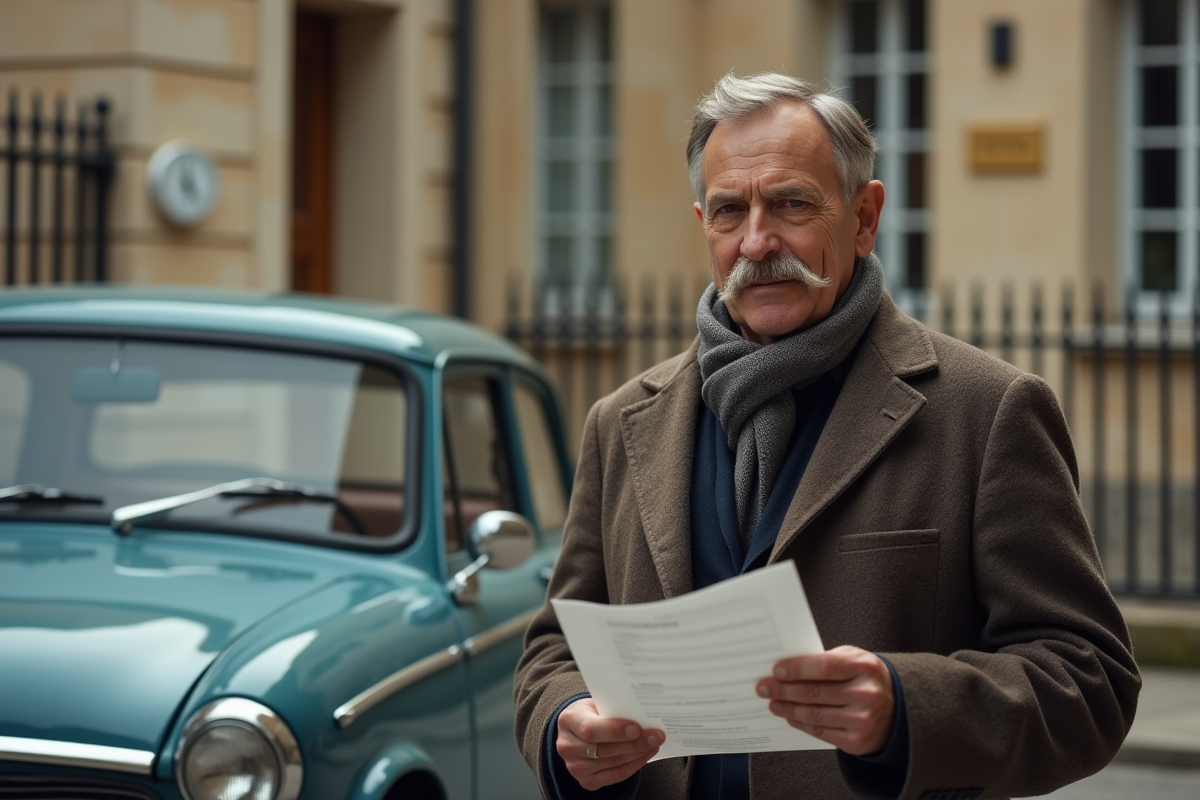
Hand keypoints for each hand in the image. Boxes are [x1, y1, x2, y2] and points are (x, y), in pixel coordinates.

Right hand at [555, 698, 664, 789]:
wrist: (576, 730)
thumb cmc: (591, 713)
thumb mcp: (596, 703)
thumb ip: (613, 708)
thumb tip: (642, 713)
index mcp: (568, 720)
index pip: (590, 729)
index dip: (614, 730)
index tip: (637, 728)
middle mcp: (567, 746)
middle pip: (604, 749)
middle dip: (634, 743)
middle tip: (655, 736)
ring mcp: (575, 767)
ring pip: (612, 763)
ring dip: (637, 754)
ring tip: (653, 744)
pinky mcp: (586, 781)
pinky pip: (615, 776)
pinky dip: (633, 766)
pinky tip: (644, 755)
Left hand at [755, 645, 894, 755]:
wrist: (898, 708)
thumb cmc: (868, 678)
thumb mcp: (855, 659)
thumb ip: (826, 659)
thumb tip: (790, 666)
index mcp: (864, 667)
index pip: (824, 667)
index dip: (797, 669)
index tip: (777, 670)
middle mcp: (866, 695)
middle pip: (814, 692)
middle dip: (783, 689)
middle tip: (764, 687)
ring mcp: (862, 720)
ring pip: (814, 714)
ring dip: (788, 708)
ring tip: (773, 702)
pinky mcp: (858, 741)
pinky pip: (821, 732)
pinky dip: (801, 723)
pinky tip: (790, 716)